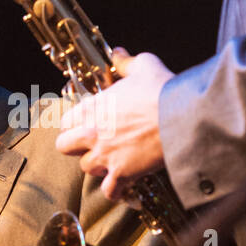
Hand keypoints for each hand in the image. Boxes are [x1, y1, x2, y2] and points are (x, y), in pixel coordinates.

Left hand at [56, 48, 172, 200]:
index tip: (85, 125)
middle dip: (77, 147)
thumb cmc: (161, 90)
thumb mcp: (144, 66)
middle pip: (64, 147)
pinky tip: (123, 186)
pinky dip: (116, 190)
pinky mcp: (122, 173)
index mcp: (92, 108)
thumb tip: (118, 54)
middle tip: (93, 145)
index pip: (65, 121)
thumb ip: (126, 63)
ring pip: (87, 168)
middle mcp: (92, 133)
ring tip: (113, 161)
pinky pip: (109, 191)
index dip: (74, 124)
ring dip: (99, 166)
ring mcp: (105, 155)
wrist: (181, 117)